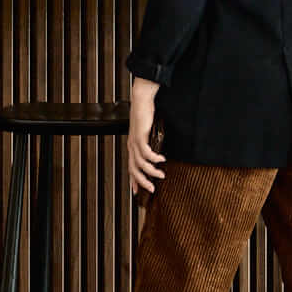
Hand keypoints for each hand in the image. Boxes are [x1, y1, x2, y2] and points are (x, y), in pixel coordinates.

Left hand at [126, 77, 167, 195]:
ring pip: (140, 163)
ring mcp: (134, 142)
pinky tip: (161, 160)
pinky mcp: (140, 136)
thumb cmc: (145, 113)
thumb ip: (151, 141)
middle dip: (142, 181)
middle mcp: (131, 146)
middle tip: (152, 189)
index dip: (134, 180)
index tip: (137, 192)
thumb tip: (160, 149)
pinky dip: (154, 158)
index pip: (131, 167)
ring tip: (161, 175)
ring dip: (151, 171)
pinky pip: (146, 152)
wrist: (141, 100)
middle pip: (134, 169)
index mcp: (132, 146)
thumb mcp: (148, 131)